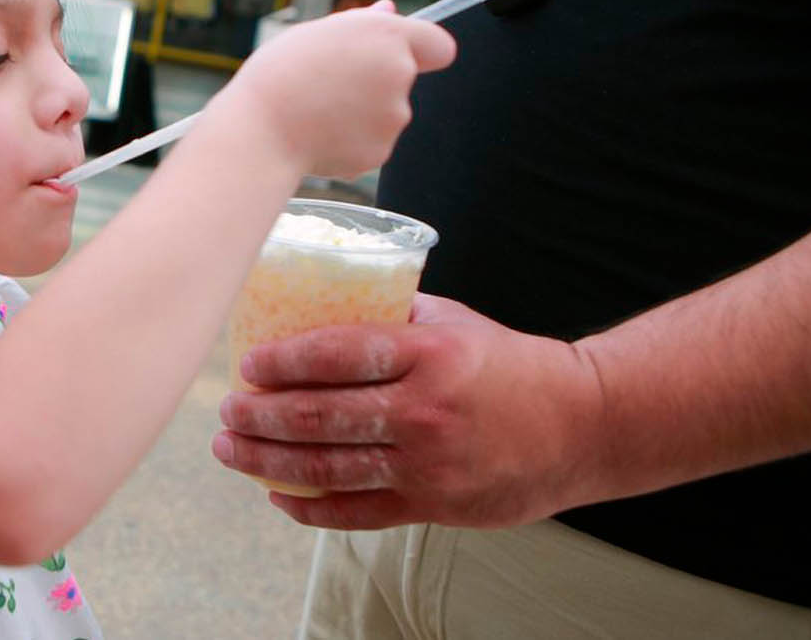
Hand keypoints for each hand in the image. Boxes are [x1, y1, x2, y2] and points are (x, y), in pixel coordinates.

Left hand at [211, 294, 608, 529]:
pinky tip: (278, 494)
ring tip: (231, 449)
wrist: (583, 426)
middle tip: (228, 410)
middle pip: (323, 416)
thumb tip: (325, 299)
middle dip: (262, 416)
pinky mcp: (434, 504)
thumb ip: (395, 316)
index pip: (339, 354)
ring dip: (268, 461)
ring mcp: (429, 463)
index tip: (249, 362)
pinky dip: (311, 506)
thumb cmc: (511, 366)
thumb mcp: (457, 323)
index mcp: (430, 353)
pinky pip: (358, 512)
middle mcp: (426, 410)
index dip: (285, 361)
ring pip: (329, 467)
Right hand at [224, 0, 455, 178]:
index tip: (405, 55)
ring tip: (318, 110)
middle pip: (404, 78)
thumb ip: (361, 24)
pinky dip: (352, 141)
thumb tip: (388, 11)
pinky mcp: (381, 152)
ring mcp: (393, 117)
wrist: (261, 131)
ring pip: (387, 113)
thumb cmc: (280, 76)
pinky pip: (372, 143)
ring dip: (362, 112)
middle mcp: (399, 74)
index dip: (423, 50)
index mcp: (386, 36)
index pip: (438, 44)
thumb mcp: (315, 33)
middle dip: (377, 81)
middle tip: (330, 83)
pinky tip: (320, 134)